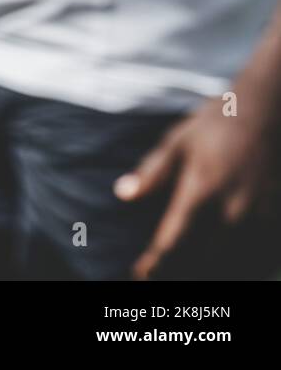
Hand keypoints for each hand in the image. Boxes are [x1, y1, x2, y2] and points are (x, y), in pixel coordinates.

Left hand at [114, 97, 278, 277]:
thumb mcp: (177, 142)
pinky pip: (259, 258)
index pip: (173, 241)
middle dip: (178, 273)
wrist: (267, 111)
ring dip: (208, 274)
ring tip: (187, 277)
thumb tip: (123, 194)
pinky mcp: (277, 219)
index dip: (155, 263)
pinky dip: (240, 270)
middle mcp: (232, 210)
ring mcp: (259, 217)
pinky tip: (224, 271)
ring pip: (232, 265)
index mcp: (201, 190)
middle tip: (158, 277)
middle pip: (201, 260)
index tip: (139, 273)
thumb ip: (152, 173)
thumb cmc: (215, 124)